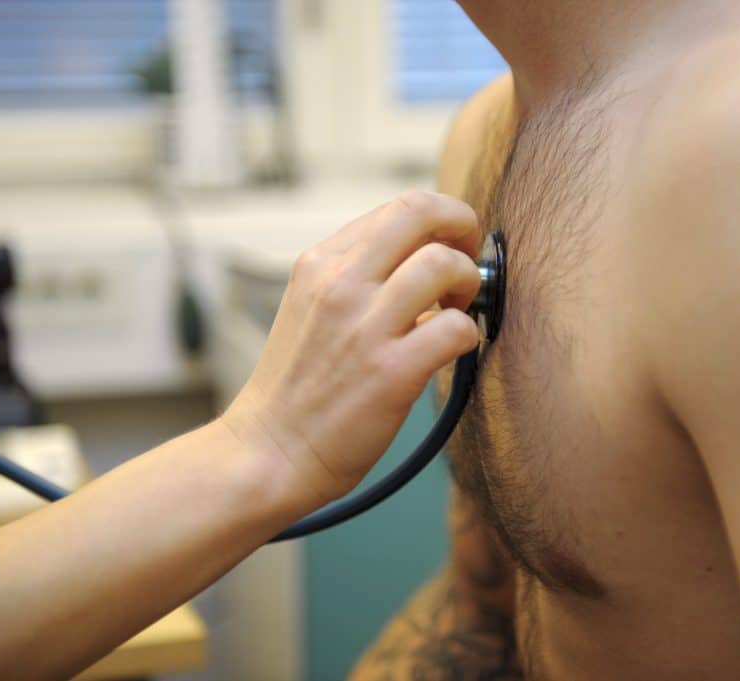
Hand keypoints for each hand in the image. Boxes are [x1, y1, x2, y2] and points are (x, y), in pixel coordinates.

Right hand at [222, 192, 481, 513]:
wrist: (269, 453)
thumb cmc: (298, 388)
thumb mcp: (311, 309)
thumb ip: (358, 278)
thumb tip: (426, 260)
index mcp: (320, 263)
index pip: (397, 208)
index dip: (438, 222)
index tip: (448, 248)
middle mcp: (340, 284)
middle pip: (421, 211)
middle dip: (463, 225)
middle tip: (469, 261)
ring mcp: (365, 327)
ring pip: (445, 264)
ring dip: (470, 282)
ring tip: (460, 309)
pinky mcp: (391, 372)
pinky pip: (456, 329)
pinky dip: (469, 335)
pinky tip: (455, 350)